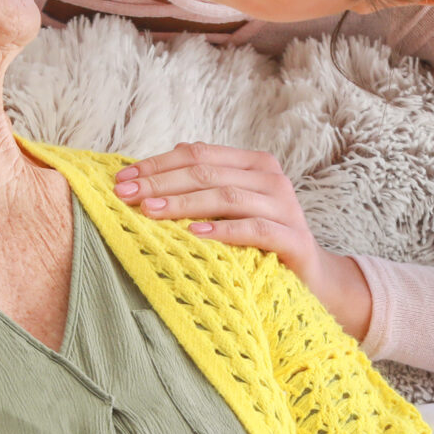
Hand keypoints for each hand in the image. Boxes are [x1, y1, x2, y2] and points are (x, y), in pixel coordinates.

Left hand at [113, 144, 372, 338]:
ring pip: (227, 197)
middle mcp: (271, 179)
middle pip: (207, 173)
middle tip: (126, 196)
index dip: (157, 164)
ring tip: (150, 213)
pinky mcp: (294, 239)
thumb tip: (150, 170)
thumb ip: (200, 186)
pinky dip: (222, 230)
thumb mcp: (230, 208)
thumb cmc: (258, 242)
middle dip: (161, 183)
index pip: (198, 154)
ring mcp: (286, 208)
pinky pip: (254, 230)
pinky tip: (194, 234)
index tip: (121, 180)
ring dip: (184, 204)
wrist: (312, 278)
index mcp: (253, 164)